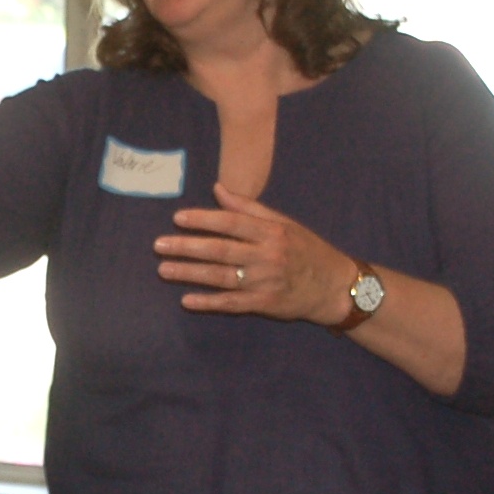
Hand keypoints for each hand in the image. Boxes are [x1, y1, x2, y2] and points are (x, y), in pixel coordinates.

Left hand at [155, 185, 360, 322]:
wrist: (334, 286)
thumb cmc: (307, 250)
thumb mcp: (284, 223)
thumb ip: (249, 208)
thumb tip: (218, 189)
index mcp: (271, 232)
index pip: (231, 223)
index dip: (203, 220)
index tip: (177, 219)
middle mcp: (267, 255)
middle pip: (220, 250)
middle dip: (187, 247)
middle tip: (159, 245)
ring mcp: (265, 281)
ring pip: (221, 277)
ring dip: (190, 274)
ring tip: (164, 269)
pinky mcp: (264, 304)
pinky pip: (232, 304)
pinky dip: (209, 303)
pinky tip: (187, 300)